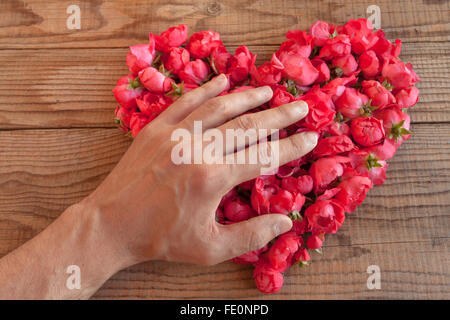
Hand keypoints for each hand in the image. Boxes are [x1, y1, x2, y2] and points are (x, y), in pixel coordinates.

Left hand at [85, 74, 317, 267]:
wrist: (112, 225)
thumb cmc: (161, 240)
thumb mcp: (210, 248)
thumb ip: (251, 235)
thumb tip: (285, 222)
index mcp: (213, 178)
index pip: (264, 157)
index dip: (291, 147)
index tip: (311, 137)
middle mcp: (197, 150)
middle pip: (247, 126)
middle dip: (278, 115)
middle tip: (300, 107)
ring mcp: (175, 135)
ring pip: (219, 108)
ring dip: (247, 97)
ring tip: (268, 90)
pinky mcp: (156, 129)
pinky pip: (187, 103)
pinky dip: (207, 90)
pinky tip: (223, 81)